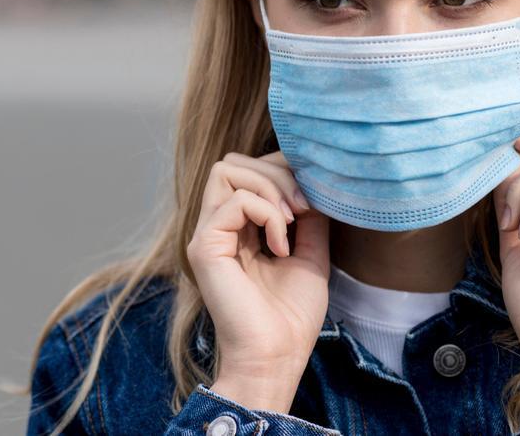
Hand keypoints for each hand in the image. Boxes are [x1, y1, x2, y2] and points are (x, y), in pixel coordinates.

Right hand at [186, 150, 330, 412]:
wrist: (276, 358)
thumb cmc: (291, 317)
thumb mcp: (310, 254)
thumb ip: (307, 217)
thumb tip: (314, 183)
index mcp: (237, 228)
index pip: (248, 169)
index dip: (281, 170)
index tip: (312, 201)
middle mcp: (217, 226)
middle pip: (234, 161)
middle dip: (276, 173)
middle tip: (303, 208)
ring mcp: (207, 234)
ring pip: (227, 169)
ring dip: (270, 187)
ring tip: (291, 222)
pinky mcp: (205, 246)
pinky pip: (234, 202)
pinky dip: (266, 214)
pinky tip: (280, 246)